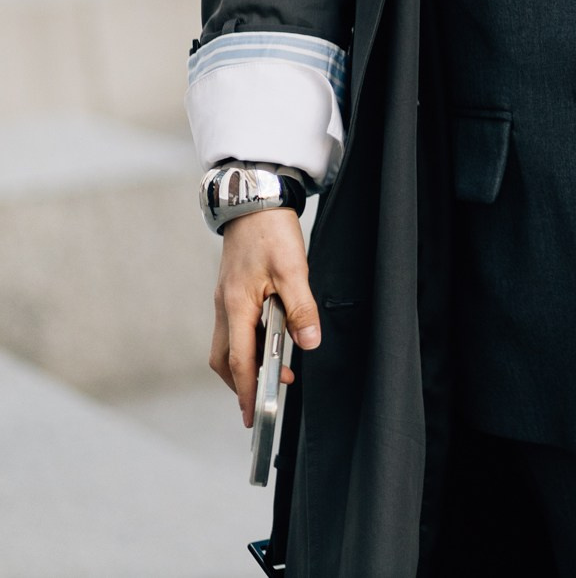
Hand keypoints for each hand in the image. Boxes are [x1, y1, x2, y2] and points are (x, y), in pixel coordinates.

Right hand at [209, 208, 320, 426]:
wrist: (254, 202)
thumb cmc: (272, 233)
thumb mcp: (294, 270)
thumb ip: (301, 308)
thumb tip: (308, 343)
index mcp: (236, 305)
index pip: (239, 359)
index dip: (246, 389)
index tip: (253, 414)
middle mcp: (225, 308)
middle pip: (225, 359)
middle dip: (241, 384)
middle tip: (264, 401)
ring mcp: (226, 301)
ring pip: (228, 345)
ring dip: (247, 363)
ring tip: (275, 374)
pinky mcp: (232, 293)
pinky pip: (235, 329)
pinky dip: (249, 343)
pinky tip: (271, 343)